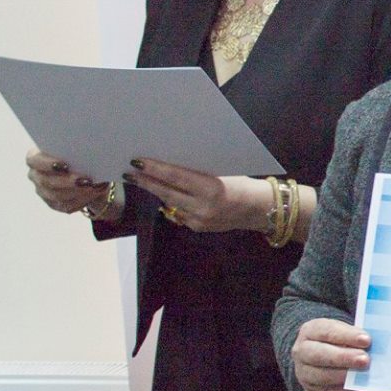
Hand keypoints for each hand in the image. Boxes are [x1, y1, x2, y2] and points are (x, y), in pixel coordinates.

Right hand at [25, 149, 115, 215]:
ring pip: (57, 196)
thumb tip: (88, 150)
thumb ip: (76, 148)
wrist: (88, 172)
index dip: (47, 164)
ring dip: (77, 192)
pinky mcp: (55, 204)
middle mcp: (36, 175)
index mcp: (36, 158)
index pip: (34, 161)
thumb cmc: (80, 154)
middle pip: (46, 181)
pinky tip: (94, 192)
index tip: (65, 165)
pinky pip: (66, 205)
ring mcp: (43, 192)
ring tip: (93, 187)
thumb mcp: (78, 148)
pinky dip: (82, 199)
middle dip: (67, 182)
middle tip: (85, 180)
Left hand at [126, 158, 268, 233]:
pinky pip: (178, 213)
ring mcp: (199, 221)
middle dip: (146, 182)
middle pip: (167, 193)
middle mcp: (203, 207)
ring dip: (156, 191)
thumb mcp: (223, 171)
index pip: (175, 177)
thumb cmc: (243, 182)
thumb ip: (198, 172)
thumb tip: (171, 163)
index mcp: (211, 189)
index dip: (154, 170)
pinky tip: (164, 193)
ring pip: (170, 203)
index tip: (137, 162)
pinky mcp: (198, 228)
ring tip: (141, 180)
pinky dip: (171, 202)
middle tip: (129, 173)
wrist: (261, 209)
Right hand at [291, 318, 370, 390]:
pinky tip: (358, 384)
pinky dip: (345, 389)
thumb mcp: (344, 332)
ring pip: (322, 376)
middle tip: (365, 359)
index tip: (367, 340)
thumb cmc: (338, 341)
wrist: (322, 360)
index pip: (327, 331)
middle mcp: (302, 352)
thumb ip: (355, 337)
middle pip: (320, 355)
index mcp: (310, 331)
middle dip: (344, 357)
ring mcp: (304, 373)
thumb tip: (374, 345)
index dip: (347, 336)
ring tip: (363, 372)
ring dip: (345, 375)